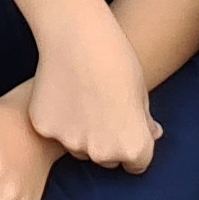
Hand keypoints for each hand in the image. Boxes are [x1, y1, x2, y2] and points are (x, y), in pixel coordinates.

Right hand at [26, 14, 158, 171]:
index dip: (131, 141)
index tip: (123, 120)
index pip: (135, 163)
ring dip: (79, 133)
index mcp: (134, 147)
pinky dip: (55, 119)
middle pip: (105, 159)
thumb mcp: (141, 93)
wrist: (80, 36)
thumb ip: (143, 121)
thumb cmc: (117, 60)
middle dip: (104, 141)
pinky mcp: (45, 129)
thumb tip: (152, 135)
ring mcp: (72, 143)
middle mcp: (104, 153)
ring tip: (79, 97)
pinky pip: (53, 132)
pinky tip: (60, 93)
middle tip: (99, 107)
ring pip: (77, 148)